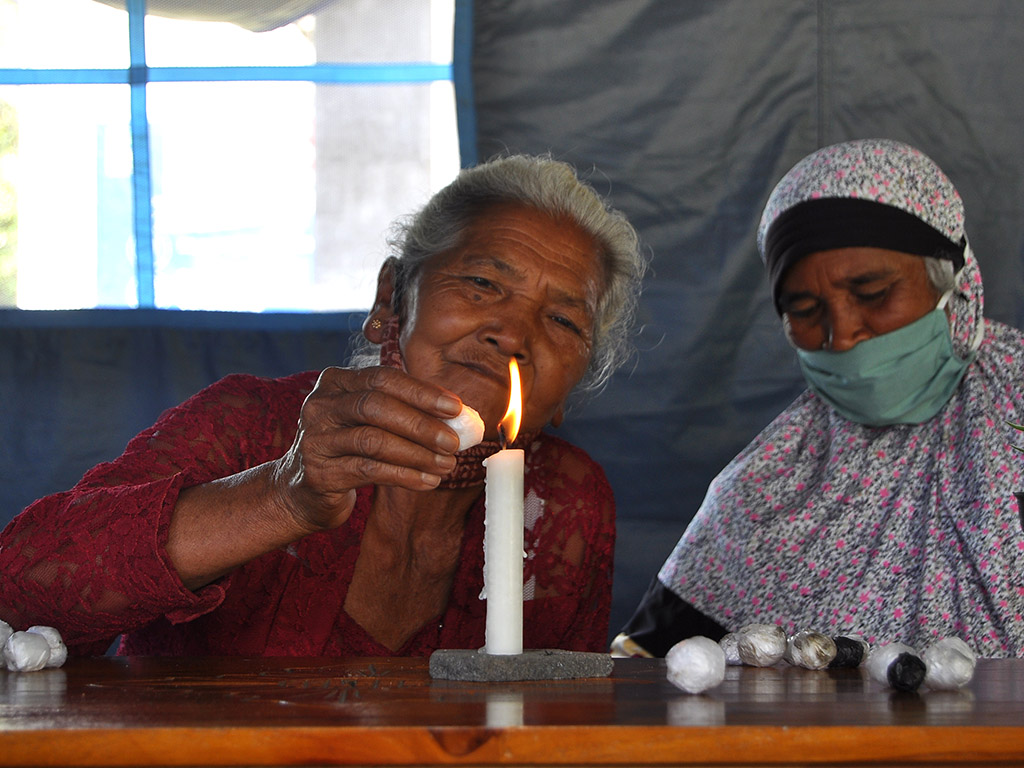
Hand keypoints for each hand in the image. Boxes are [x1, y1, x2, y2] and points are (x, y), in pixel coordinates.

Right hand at [272, 366, 463, 533]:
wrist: (303, 491)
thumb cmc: (349, 450)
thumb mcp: (369, 422)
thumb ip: (405, 412)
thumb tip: (459, 418)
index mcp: (335, 382)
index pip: (383, 378)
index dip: (421, 392)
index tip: (456, 408)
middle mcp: (319, 405)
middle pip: (376, 406)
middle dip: (420, 424)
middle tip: (453, 442)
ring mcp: (315, 439)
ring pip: (374, 441)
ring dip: (417, 454)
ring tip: (446, 465)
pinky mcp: (319, 472)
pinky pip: (369, 470)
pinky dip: (404, 475)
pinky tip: (428, 481)